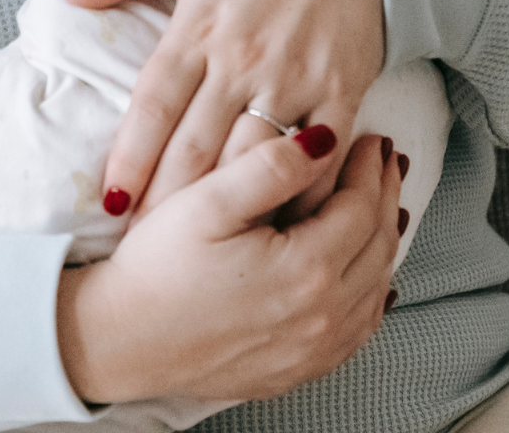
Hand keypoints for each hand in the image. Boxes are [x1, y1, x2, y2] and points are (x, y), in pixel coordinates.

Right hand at [57, 128, 403, 403]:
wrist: (121, 340)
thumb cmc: (159, 266)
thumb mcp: (208, 200)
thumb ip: (270, 166)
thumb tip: (324, 138)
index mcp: (305, 270)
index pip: (362, 208)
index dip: (371, 168)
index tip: (372, 137)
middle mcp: (322, 317)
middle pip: (378, 247)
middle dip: (385, 197)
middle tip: (387, 162)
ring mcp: (313, 350)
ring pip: (375, 288)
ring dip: (384, 241)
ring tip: (384, 204)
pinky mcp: (298, 369)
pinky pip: (357, 329)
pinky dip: (372, 292)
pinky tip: (369, 276)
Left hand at [62, 0, 384, 220]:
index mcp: (199, 25)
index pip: (154, 103)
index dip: (130, 156)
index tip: (110, 202)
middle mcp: (242, 57)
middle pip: (195, 146)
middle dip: (166, 201)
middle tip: (144, 248)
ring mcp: (294, 78)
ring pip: (250, 160)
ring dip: (226, 209)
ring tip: (201, 252)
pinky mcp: (341, 92)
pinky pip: (317, 160)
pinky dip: (299, 197)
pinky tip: (279, 230)